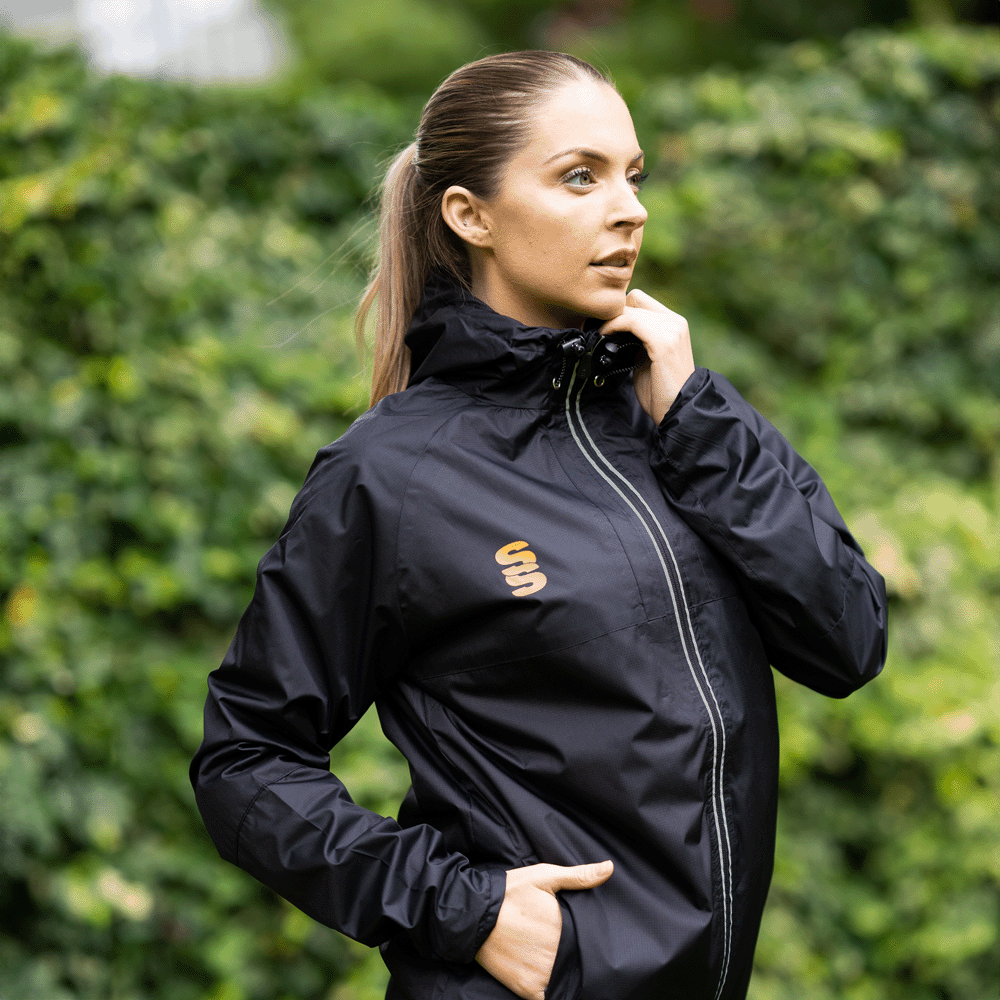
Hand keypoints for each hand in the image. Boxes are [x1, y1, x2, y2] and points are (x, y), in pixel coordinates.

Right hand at [475, 860, 612, 999]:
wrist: (472, 914)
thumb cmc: (510, 892)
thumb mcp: (544, 877)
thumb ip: (579, 876)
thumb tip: (610, 867)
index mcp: (564, 927)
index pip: (587, 940)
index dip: (584, 937)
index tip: (576, 932)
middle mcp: (556, 954)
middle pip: (575, 959)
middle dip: (571, 952)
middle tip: (558, 942)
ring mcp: (542, 974)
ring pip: (563, 978)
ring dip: (561, 970)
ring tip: (551, 955)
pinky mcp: (527, 989)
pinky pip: (548, 996)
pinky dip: (549, 989)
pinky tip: (544, 973)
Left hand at [599, 289, 694, 423]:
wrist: (676, 410)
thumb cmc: (659, 391)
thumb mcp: (647, 358)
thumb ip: (637, 341)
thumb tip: (614, 332)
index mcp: (674, 324)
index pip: (641, 300)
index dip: (620, 310)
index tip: (603, 325)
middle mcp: (675, 322)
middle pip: (635, 298)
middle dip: (615, 312)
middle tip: (598, 329)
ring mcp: (672, 330)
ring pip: (631, 307)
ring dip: (611, 319)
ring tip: (599, 333)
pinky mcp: (663, 341)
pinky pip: (631, 321)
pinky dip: (614, 325)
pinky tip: (605, 336)